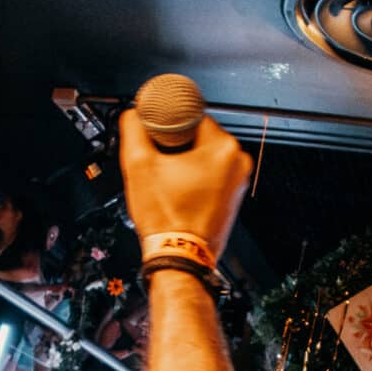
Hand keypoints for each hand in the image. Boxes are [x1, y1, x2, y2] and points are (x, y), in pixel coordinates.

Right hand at [117, 103, 252, 254]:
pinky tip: (178, 191)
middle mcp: (238, 163)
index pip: (190, 117)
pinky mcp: (232, 197)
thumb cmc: (166, 218)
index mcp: (223, 148)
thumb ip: (133, 129)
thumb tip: (133, 114)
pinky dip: (194, 178)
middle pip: (198, 137)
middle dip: (176, 145)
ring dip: (184, 162)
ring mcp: (238, 182)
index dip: (167, 124)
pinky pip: (210, 176)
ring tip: (167, 179)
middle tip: (158, 162)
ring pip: (204, 157)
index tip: (154, 136)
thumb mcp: (137, 165)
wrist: (178, 256)